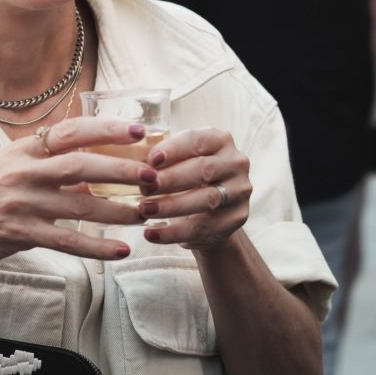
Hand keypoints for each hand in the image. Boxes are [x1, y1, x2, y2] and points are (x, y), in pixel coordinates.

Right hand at [0, 116, 150, 269]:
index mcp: (24, 151)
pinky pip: (67, 240)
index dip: (106, 129)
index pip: (71, 132)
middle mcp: (24, 172)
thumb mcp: (10, 169)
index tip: (137, 130)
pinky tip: (120, 251)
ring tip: (145, 215)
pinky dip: (97, 247)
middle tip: (152, 175)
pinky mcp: (20, 233)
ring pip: (80, 205)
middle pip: (82, 165)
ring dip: (118, 211)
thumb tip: (92, 169)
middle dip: (121, 169)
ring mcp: (22, 203)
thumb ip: (48, 166)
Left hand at [136, 126, 250, 250]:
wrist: (208, 213)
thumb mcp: (177, 161)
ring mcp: (240, 191)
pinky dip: (173, 232)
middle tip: (143, 188)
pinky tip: (151, 234)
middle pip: (203, 169)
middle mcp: (236, 163)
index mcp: (220, 140)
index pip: (197, 140)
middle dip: (170, 179)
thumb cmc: (185, 177)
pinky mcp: (237, 218)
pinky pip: (203, 227)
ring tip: (144, 210)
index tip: (150, 161)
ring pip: (205, 200)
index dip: (173, 149)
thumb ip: (161, 158)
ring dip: (171, 206)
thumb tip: (135, 163)